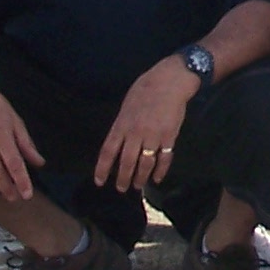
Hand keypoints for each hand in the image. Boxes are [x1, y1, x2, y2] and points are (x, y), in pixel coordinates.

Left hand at [94, 54, 199, 191]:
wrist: (170, 81)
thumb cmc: (146, 89)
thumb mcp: (126, 106)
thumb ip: (122, 126)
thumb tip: (118, 144)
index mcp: (122, 124)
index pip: (108, 152)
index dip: (103, 169)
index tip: (100, 182)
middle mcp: (136, 133)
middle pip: (127, 162)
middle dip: (123, 178)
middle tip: (122, 188)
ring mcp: (153, 136)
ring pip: (145, 163)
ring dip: (141, 178)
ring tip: (138, 186)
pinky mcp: (169, 136)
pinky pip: (164, 158)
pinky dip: (161, 171)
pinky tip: (158, 178)